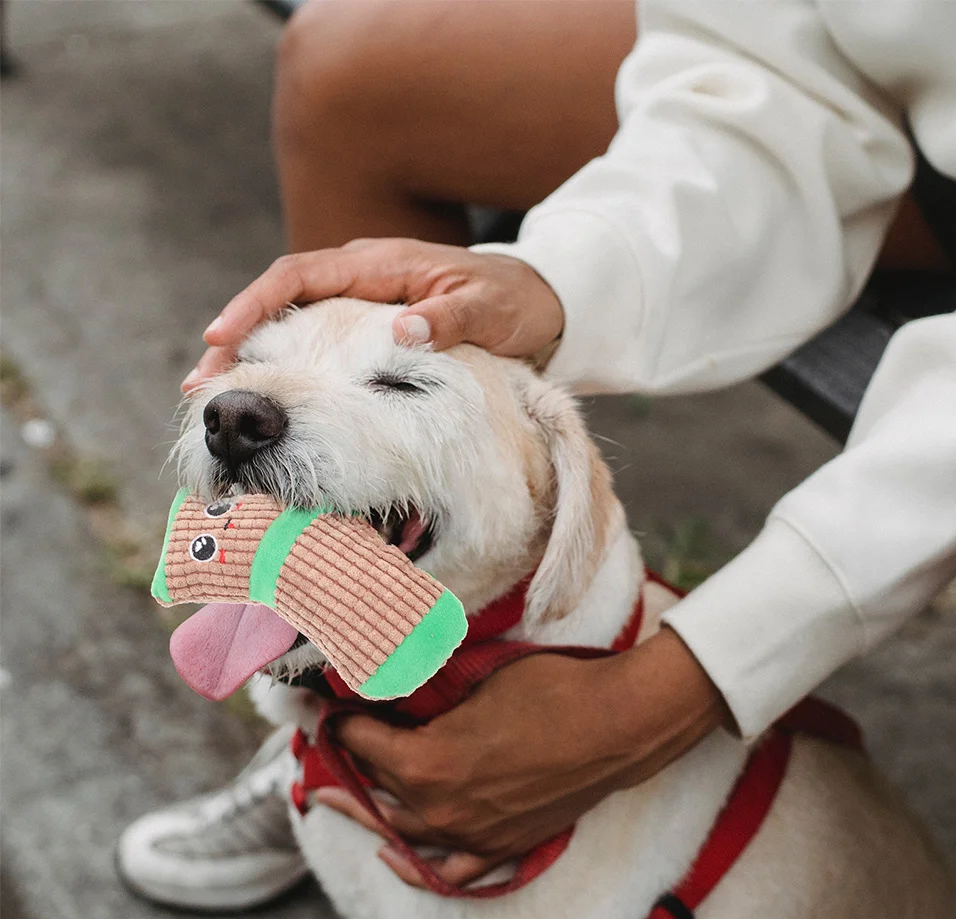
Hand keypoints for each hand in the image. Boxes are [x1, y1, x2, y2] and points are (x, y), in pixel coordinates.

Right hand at [182, 239, 563, 392]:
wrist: (536, 303)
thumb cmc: (512, 302)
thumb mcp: (489, 309)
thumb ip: (450, 318)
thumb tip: (402, 330)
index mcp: (379, 264)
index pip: (299, 276)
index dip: (256, 305)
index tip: (222, 337)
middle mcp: (360, 278)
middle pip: (281, 302)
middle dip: (238, 338)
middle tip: (201, 383)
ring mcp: (362, 303)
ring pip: (293, 325)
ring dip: (256, 358)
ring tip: (219, 397)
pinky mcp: (369, 328)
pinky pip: (319, 345)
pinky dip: (290, 368)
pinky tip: (272, 399)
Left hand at [313, 627, 729, 887]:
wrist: (614, 725)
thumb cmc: (548, 690)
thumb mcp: (477, 681)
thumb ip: (427, 690)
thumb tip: (392, 681)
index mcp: (427, 762)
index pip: (363, 743)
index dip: (340, 721)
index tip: (327, 707)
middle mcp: (440, 808)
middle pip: (374, 791)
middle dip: (345, 767)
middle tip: (321, 750)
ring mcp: (472, 834)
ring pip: (402, 831)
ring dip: (369, 811)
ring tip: (339, 798)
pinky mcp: (503, 846)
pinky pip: (449, 870)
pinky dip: (417, 864)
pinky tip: (395, 854)